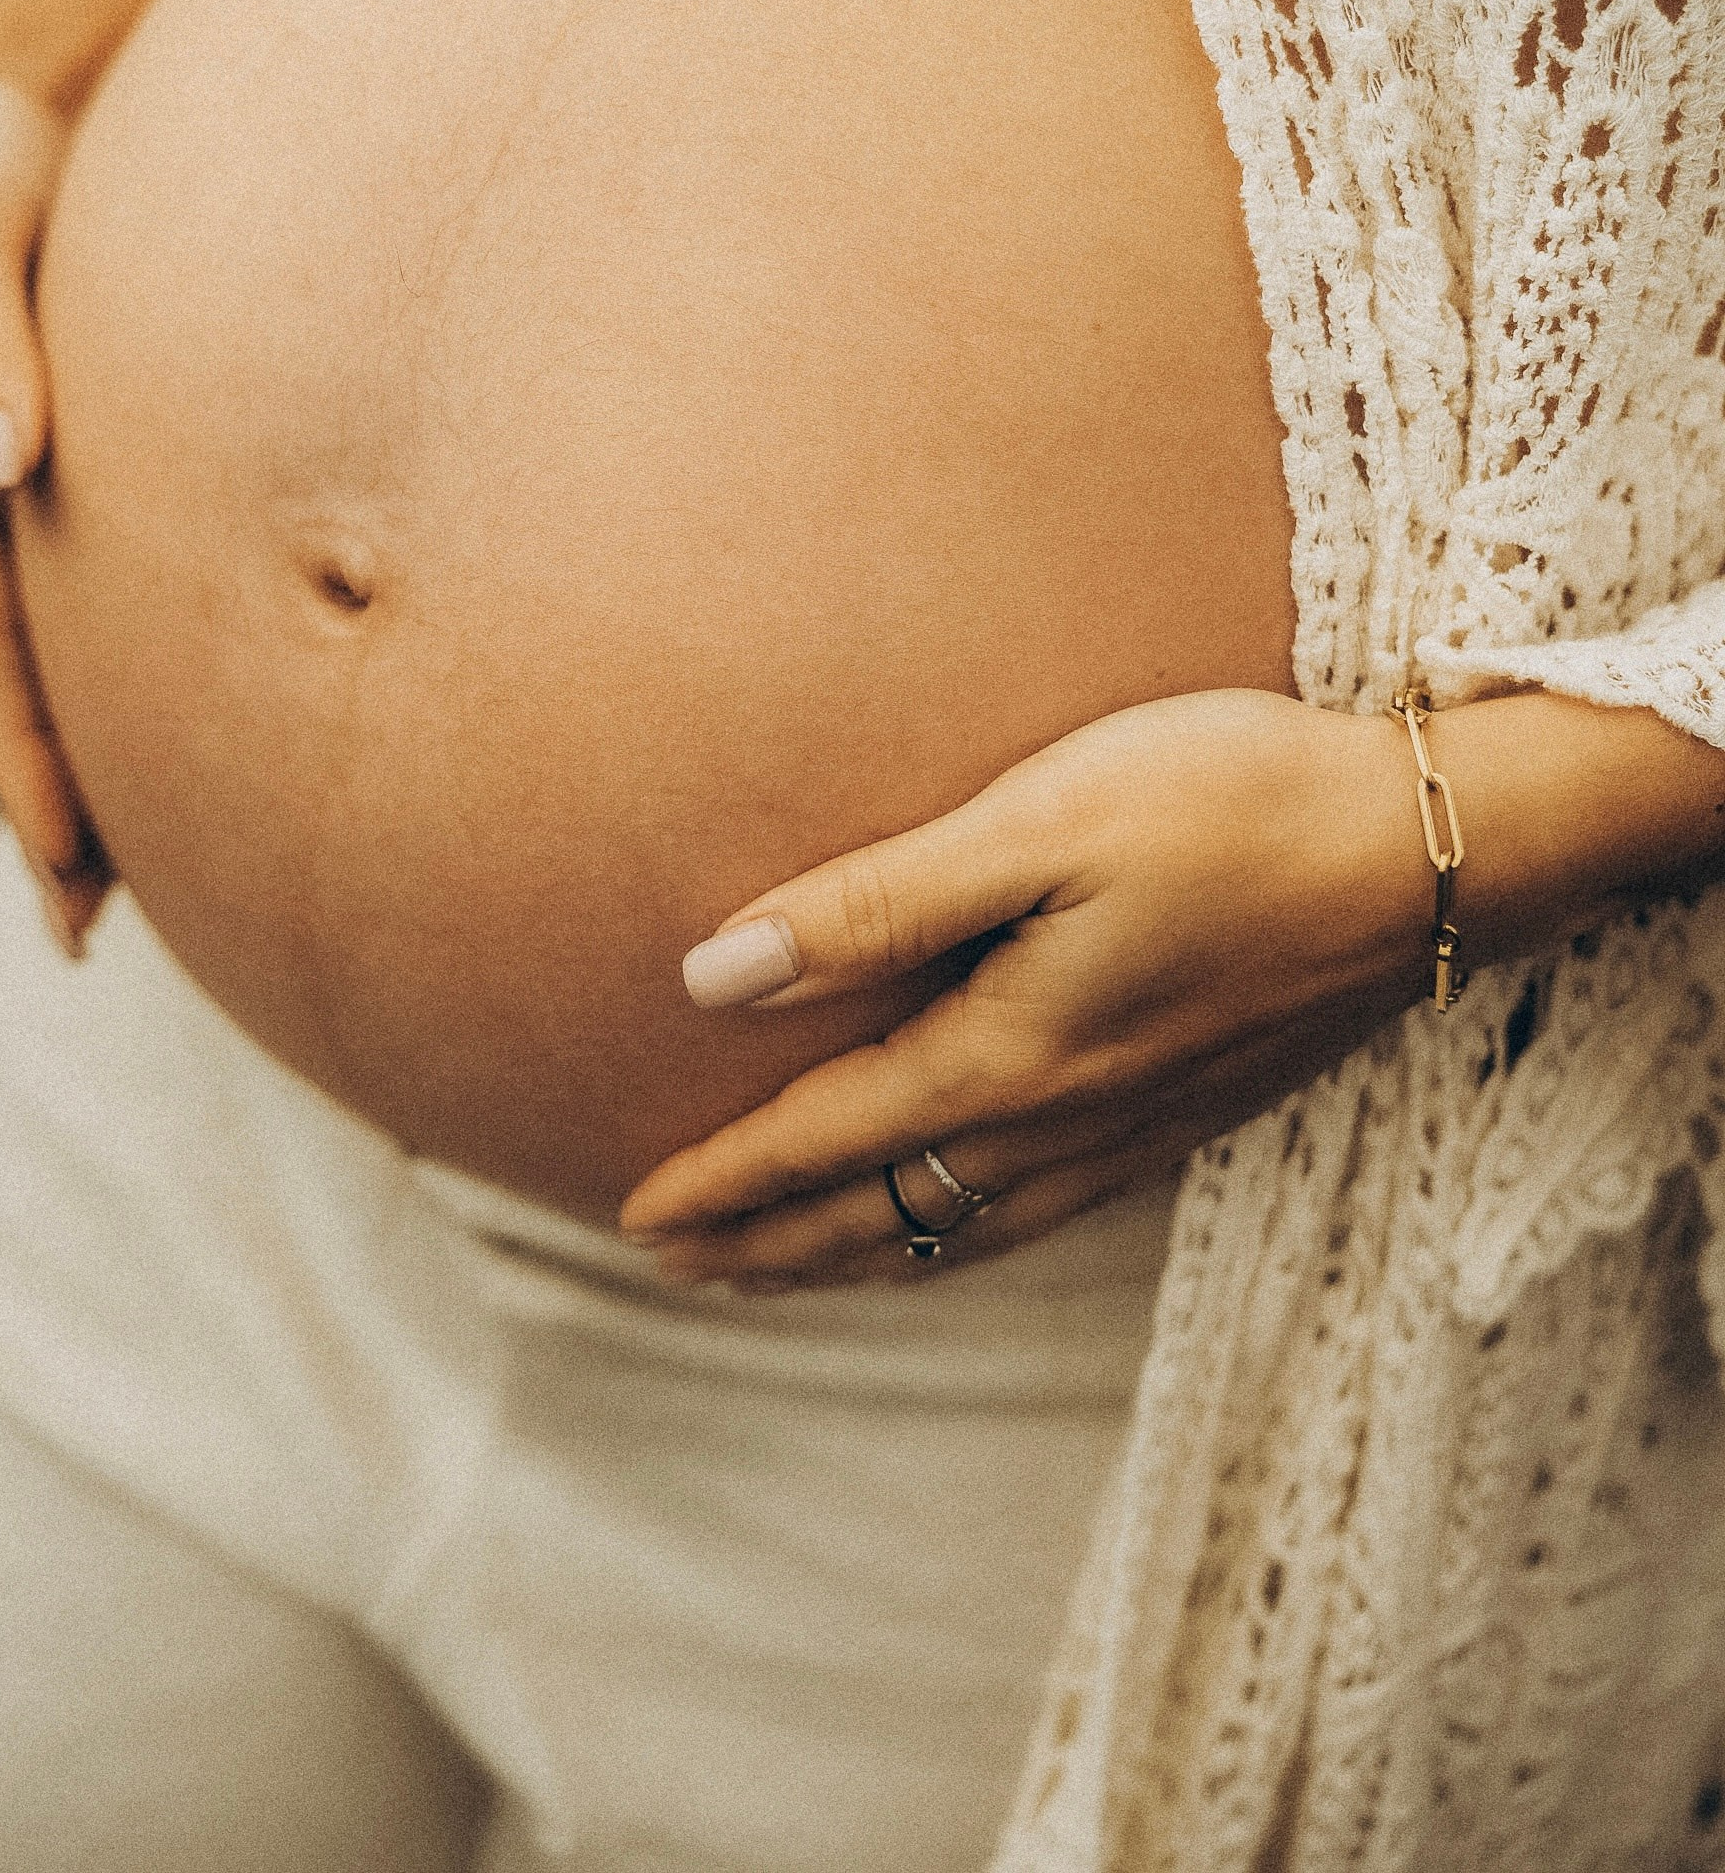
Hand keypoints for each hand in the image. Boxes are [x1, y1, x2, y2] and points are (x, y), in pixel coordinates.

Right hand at [0, 0, 107, 950]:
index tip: (75, 875)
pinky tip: (146, 696)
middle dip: (45, 792)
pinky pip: (64, 568)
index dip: (29, 761)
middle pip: (2, 670)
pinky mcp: (49, 433)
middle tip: (97, 925)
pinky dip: (96, 648)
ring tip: (121, 854)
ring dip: (73, 736)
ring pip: (35, 633)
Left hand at [620, 688, 1424, 1285]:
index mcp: (1010, 1056)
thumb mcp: (1041, 823)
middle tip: (672, 1265)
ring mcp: (1137, 1127)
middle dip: (768, 1245)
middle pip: (884, 1213)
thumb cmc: (1231, 801)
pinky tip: (960, 1217)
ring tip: (785, 1267)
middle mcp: (1065, 1120)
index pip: (827, 1139)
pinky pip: (1037, 1213)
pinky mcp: (1192, 1108)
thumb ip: (878, 902)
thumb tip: (716, 974)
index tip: (633, 1215)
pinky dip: (959, 1238)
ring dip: (857, 1253)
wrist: (1436, 849)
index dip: (724, 1180)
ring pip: (961, 1228)